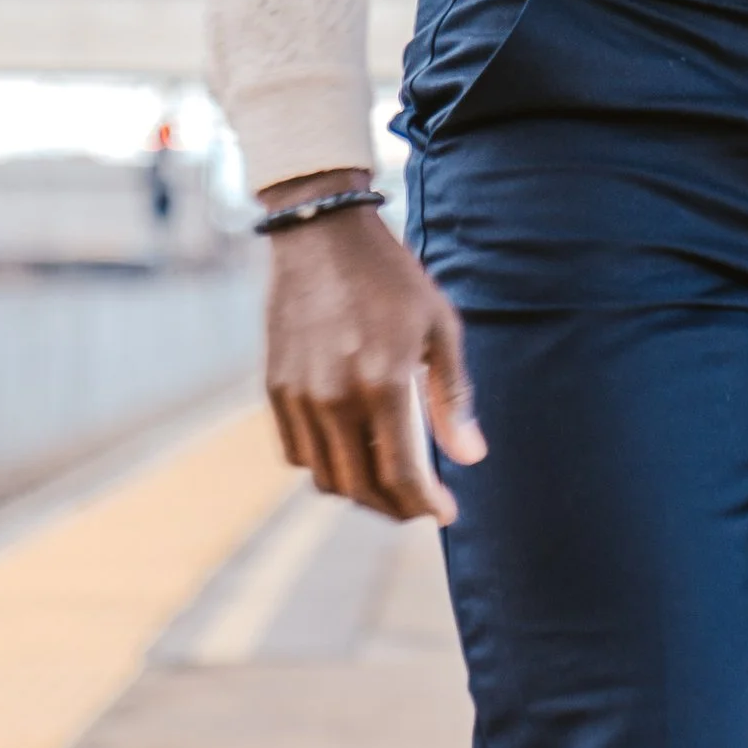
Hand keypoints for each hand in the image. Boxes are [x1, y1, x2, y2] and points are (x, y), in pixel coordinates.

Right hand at [264, 186, 484, 520]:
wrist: (322, 234)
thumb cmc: (391, 277)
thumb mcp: (439, 326)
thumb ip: (452, 396)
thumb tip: (471, 457)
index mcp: (381, 383)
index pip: (401, 475)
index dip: (425, 504)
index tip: (446, 512)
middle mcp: (334, 398)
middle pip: (362, 487)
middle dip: (396, 506)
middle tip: (421, 502)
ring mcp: (299, 396)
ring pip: (327, 477)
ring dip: (361, 491)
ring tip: (389, 480)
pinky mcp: (276, 388)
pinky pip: (298, 452)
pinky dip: (325, 465)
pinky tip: (351, 450)